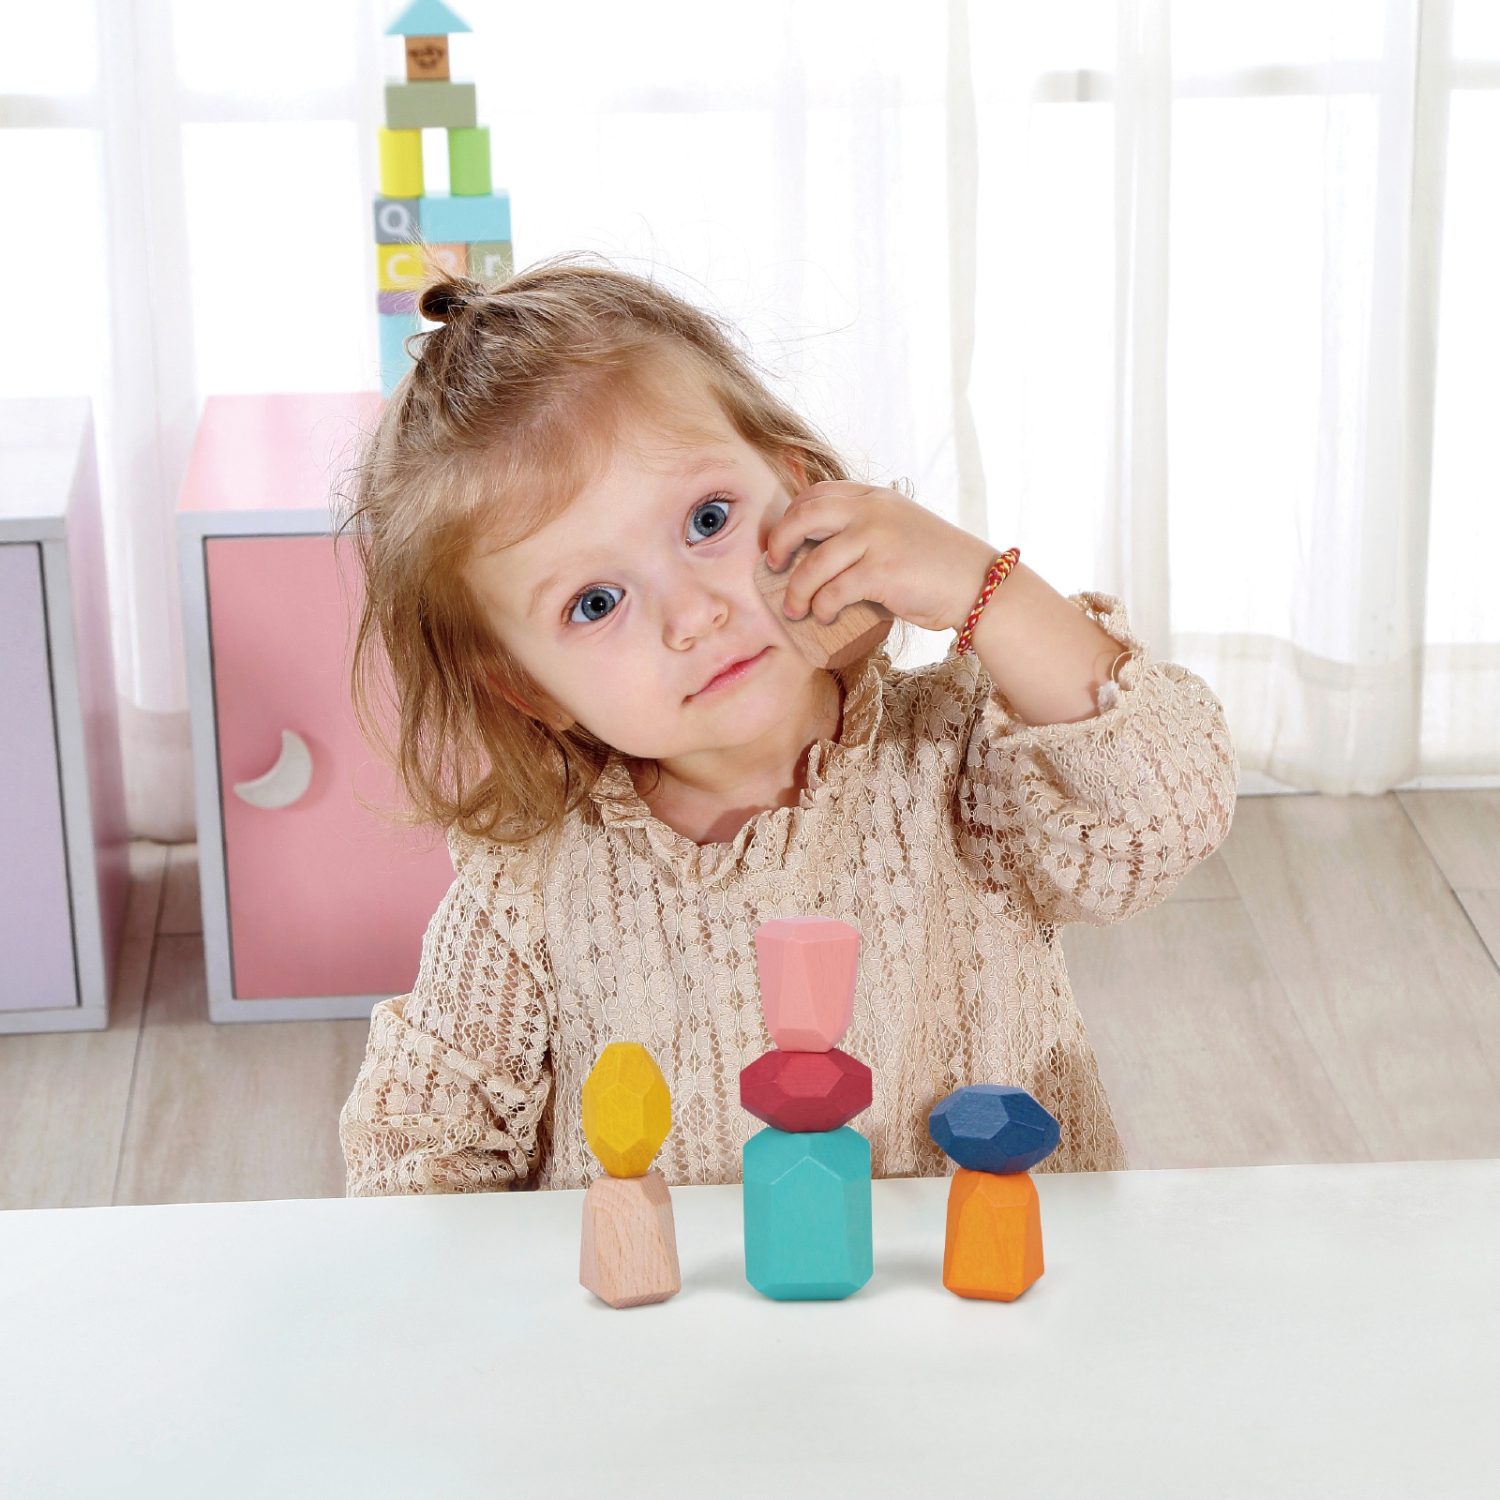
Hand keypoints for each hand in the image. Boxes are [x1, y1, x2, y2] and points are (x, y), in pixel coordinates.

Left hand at [764, 482, 994, 633]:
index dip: (791, 516)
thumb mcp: (901, 527)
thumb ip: (868, 527)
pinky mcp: (881, 571)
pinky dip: (821, 606)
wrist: (979, 583)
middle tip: (773, 566)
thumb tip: (820, 550)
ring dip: (796, 590)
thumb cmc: (937, 565)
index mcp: (875, 496)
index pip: (818, 493)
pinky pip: (833, 590)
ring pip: (813, 562)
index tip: (781, 540)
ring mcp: (876, 538)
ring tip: (794, 609)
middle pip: (804, 516)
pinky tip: (821, 617)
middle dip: (779, 542)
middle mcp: (872, 510)